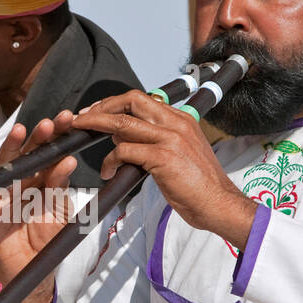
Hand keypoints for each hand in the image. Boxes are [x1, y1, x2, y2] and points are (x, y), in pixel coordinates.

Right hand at [0, 114, 77, 302]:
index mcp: (41, 182)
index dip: (57, 137)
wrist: (34, 274)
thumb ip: (60, 187)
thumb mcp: (59, 213)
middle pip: (27, 154)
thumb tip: (68, 160)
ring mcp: (1, 193)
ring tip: (21, 131)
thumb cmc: (47, 243)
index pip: (48, 154)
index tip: (69, 120)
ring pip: (3, 165)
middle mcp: (20, 183)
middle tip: (51, 123)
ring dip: (10, 147)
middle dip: (38, 138)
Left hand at [70, 91, 257, 247]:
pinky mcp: (163, 157)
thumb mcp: (182, 153)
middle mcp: (176, 123)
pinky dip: (110, 160)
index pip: (143, 98)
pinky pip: (125, 151)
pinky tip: (107, 171)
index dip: (116, 102)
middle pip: (131, 100)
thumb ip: (158, 141)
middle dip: (102, 107)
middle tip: (83, 119)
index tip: (97, 111)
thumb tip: (125, 138)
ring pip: (123, 122)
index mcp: (181, 119)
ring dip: (97, 127)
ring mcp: (170, 139)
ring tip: (82, 136)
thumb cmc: (199, 186)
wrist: (219, 203)